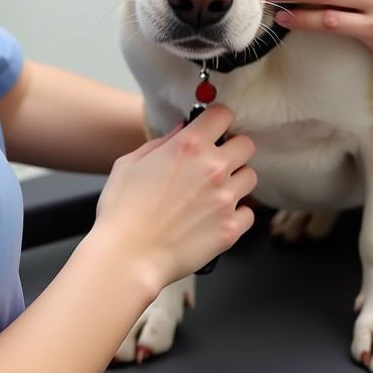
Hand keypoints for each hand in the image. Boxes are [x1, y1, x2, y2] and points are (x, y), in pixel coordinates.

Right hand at [93, 105, 256, 294]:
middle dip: (232, 150)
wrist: (128, 258)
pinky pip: (248, 213)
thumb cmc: (122, 212)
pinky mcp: (231, 228)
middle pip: (246, 145)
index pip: (223, 114)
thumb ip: (160, 143)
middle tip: (216, 163)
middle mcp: (213, 168)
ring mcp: (226, 199)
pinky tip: (215, 218)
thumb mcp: (129, 164)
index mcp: (188, 146)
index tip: (213, 129)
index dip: (218, 120)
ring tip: (214, 193)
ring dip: (236, 182)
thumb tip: (181, 131)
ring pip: (250, 177)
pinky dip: (235, 215)